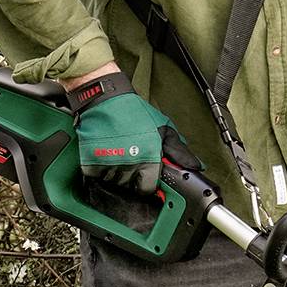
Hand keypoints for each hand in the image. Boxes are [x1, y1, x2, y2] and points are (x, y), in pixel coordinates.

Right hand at [67, 70, 169, 198]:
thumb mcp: (163, 128)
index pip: (147, 188)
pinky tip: (104, 155)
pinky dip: (98, 170)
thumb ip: (179, 150)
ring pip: (113, 182)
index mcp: (149, 157)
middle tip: (128, 158)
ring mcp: (109, 164)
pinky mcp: (90, 162)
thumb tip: (195, 166)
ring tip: (116, 154)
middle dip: (130, 176)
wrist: (104, 98)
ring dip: (114, 173)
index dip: (146, 183)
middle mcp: (129, 163)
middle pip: (129, 186)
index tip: (144, 176)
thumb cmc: (134, 113)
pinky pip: (96, 177)